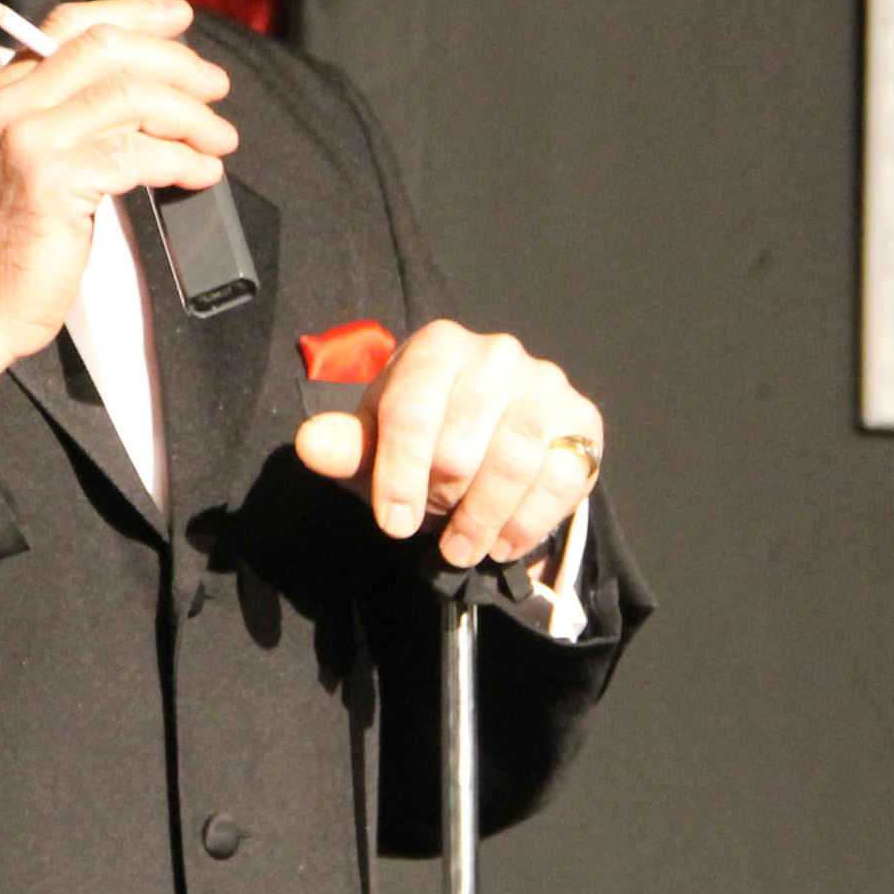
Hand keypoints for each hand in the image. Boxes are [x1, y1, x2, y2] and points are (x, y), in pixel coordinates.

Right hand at [0, 0, 236, 410]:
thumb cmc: (6, 244)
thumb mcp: (27, 161)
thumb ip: (68, 117)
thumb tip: (147, 89)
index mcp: (0, 92)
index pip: (70, 25)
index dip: (133, 14)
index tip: (179, 18)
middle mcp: (8, 105)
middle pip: (108, 51)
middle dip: (175, 63)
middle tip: (216, 87)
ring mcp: (28, 141)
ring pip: (130, 97)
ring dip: (190, 116)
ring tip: (219, 137)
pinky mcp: (53, 182)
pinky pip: (136, 153)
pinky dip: (180, 159)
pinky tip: (200, 172)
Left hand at [291, 320, 601, 568]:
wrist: (490, 442)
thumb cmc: (422, 443)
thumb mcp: (377, 446)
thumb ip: (345, 446)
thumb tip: (309, 444)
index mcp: (439, 346)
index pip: (412, 412)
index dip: (399, 475)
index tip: (394, 522)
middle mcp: (497, 353)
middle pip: (460, 445)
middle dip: (442, 499)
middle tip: (436, 523)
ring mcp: (546, 383)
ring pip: (513, 464)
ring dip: (483, 520)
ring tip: (464, 547)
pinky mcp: (584, 420)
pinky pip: (560, 479)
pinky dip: (528, 523)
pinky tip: (504, 542)